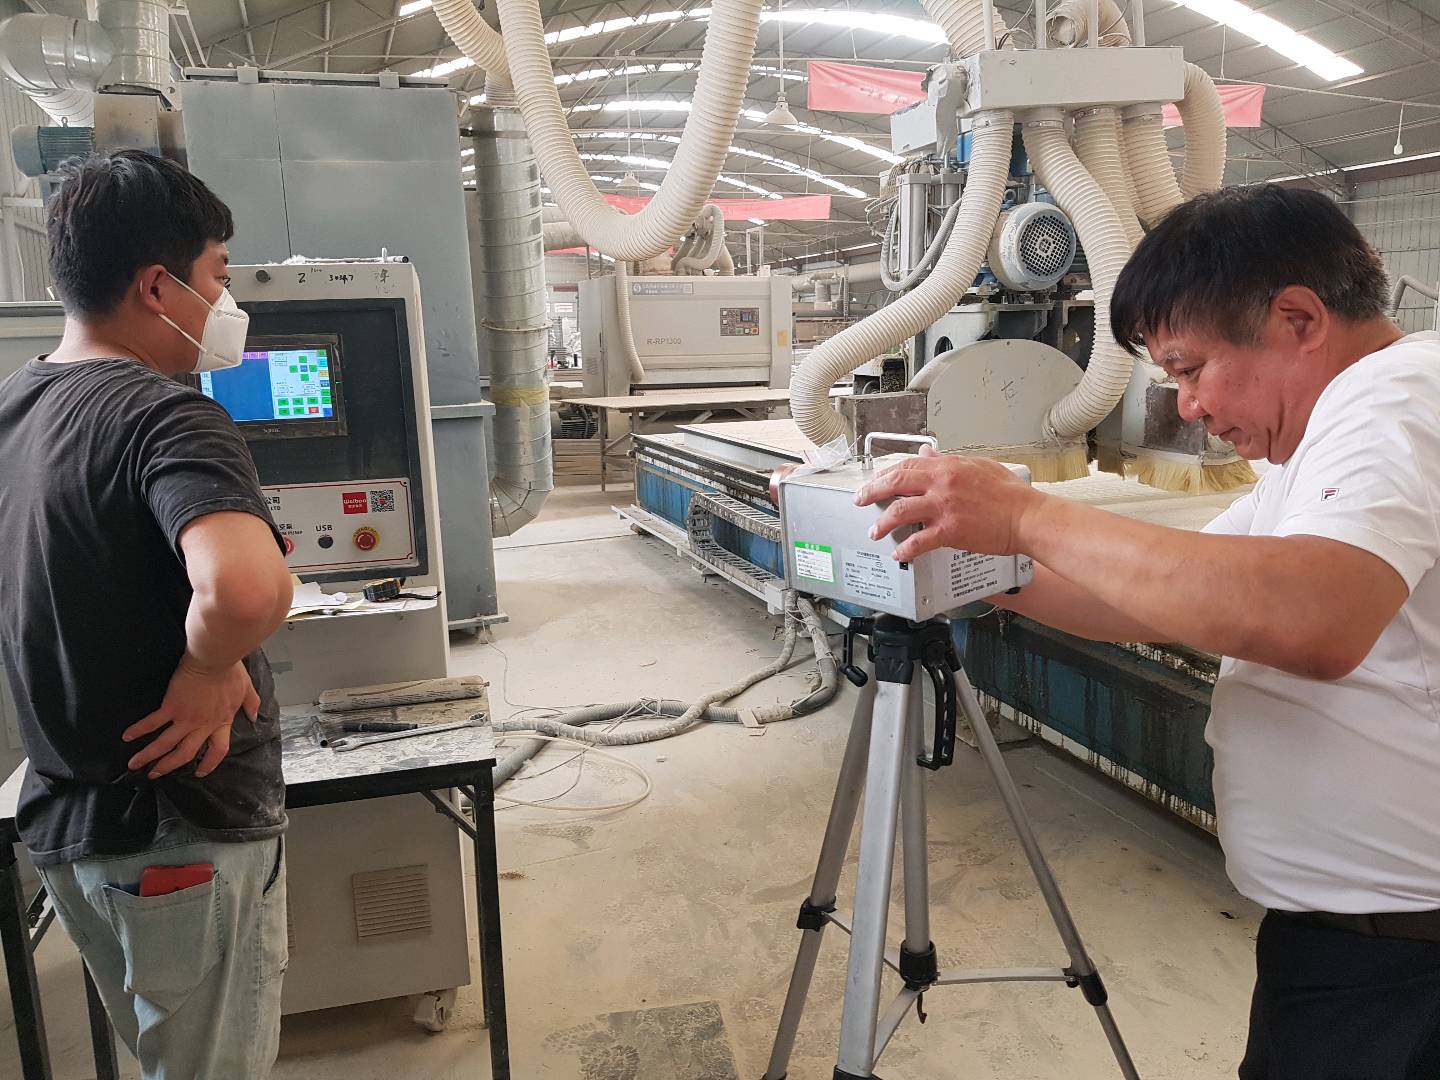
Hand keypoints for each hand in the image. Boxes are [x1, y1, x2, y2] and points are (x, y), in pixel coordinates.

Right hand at [123, 657, 258, 778]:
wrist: (214, 658)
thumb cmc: (230, 671)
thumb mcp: (246, 689)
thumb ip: (251, 704)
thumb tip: (254, 716)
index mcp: (221, 722)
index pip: (217, 750)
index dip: (209, 764)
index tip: (199, 772)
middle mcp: (202, 725)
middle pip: (185, 753)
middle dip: (168, 766)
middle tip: (156, 774)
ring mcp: (185, 718)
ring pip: (166, 744)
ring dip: (149, 756)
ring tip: (135, 764)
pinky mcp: (171, 706)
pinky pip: (153, 722)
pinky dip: (139, 730)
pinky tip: (128, 736)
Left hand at [854, 446, 1042, 561]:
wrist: (1027, 517)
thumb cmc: (1009, 494)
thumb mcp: (978, 465)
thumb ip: (949, 459)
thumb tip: (928, 451)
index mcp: (948, 466)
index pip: (908, 464)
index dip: (886, 474)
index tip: (876, 481)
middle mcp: (942, 484)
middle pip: (896, 482)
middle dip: (872, 491)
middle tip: (860, 500)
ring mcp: (944, 507)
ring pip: (900, 511)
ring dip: (882, 522)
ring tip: (874, 531)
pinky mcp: (950, 531)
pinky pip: (918, 540)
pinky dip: (905, 548)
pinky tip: (899, 552)